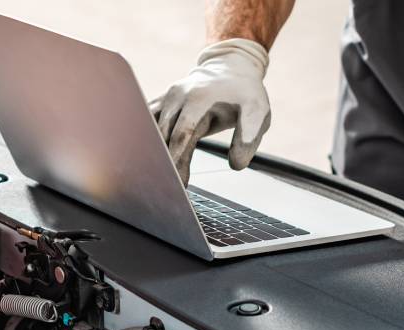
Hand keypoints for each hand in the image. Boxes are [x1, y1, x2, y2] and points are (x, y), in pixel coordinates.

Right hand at [149, 38, 271, 184]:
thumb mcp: (257, 111)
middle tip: (167, 189)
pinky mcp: (161, 102)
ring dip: (153, 155)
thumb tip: (237, 165)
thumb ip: (249, 137)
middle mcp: (177, 97)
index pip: (182, 134)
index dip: (177, 159)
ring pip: (151, 130)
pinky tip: (147, 161)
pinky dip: (146, 141)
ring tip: (158, 179)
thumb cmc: (245, 93)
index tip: (177, 182)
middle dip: (164, 163)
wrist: (230, 67)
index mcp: (199, 99)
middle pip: (163, 135)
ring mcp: (166, 98)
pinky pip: (147, 123)